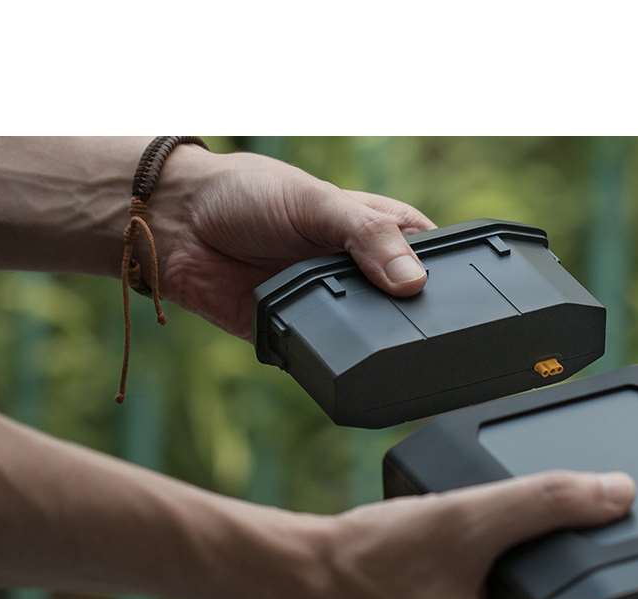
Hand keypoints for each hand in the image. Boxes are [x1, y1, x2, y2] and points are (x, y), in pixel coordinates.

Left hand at [152, 146, 434, 338]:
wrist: (176, 226)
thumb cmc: (246, 194)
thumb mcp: (316, 202)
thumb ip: (366, 236)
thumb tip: (412, 281)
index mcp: (381, 231)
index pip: (433, 258)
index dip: (447, 276)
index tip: (461, 296)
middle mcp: (363, 272)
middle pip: (408, 307)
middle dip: (413, 319)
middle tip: (418, 326)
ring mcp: (335, 307)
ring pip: (373, 339)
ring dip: (376, 345)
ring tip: (385, 347)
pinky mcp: (303, 337)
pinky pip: (330, 359)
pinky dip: (335, 363)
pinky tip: (344, 362)